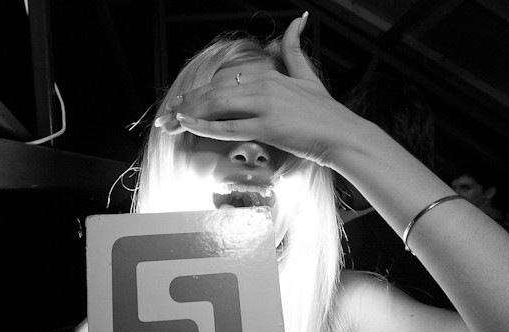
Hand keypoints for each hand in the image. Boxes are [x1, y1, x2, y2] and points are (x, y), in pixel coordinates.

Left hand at [155, 13, 362, 167]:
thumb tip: (298, 20)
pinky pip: (229, 127)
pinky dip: (204, 126)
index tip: (180, 104)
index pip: (223, 81)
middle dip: (185, 105)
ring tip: (169, 123)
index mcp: (268, 74)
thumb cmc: (325, 112)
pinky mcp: (268, 127)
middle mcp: (263, 86)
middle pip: (213, 92)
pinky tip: (187, 126)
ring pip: (217, 106)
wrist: (343, 135)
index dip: (197, 93)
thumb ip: (295, 49)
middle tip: (165, 118)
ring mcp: (265, 105)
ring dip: (188, 115)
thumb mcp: (307, 75)